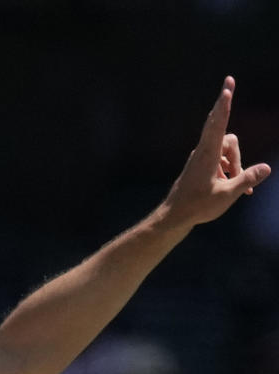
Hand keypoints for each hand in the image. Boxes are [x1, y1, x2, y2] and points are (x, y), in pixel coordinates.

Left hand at [161, 76, 270, 227]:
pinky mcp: (201, 165)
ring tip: (235, 184)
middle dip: (229, 124)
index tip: (227, 88)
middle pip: (227, 134)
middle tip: (229, 94)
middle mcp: (203, 151)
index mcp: (207, 154)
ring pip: (227, 150)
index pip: (218, 124)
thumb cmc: (198, 206)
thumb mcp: (227, 194)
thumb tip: (267, 168)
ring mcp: (201, 157)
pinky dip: (229, 169)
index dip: (225, 104)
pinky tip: (232, 185)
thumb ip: (247, 179)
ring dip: (235, 163)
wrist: (175, 216)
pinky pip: (221, 159)